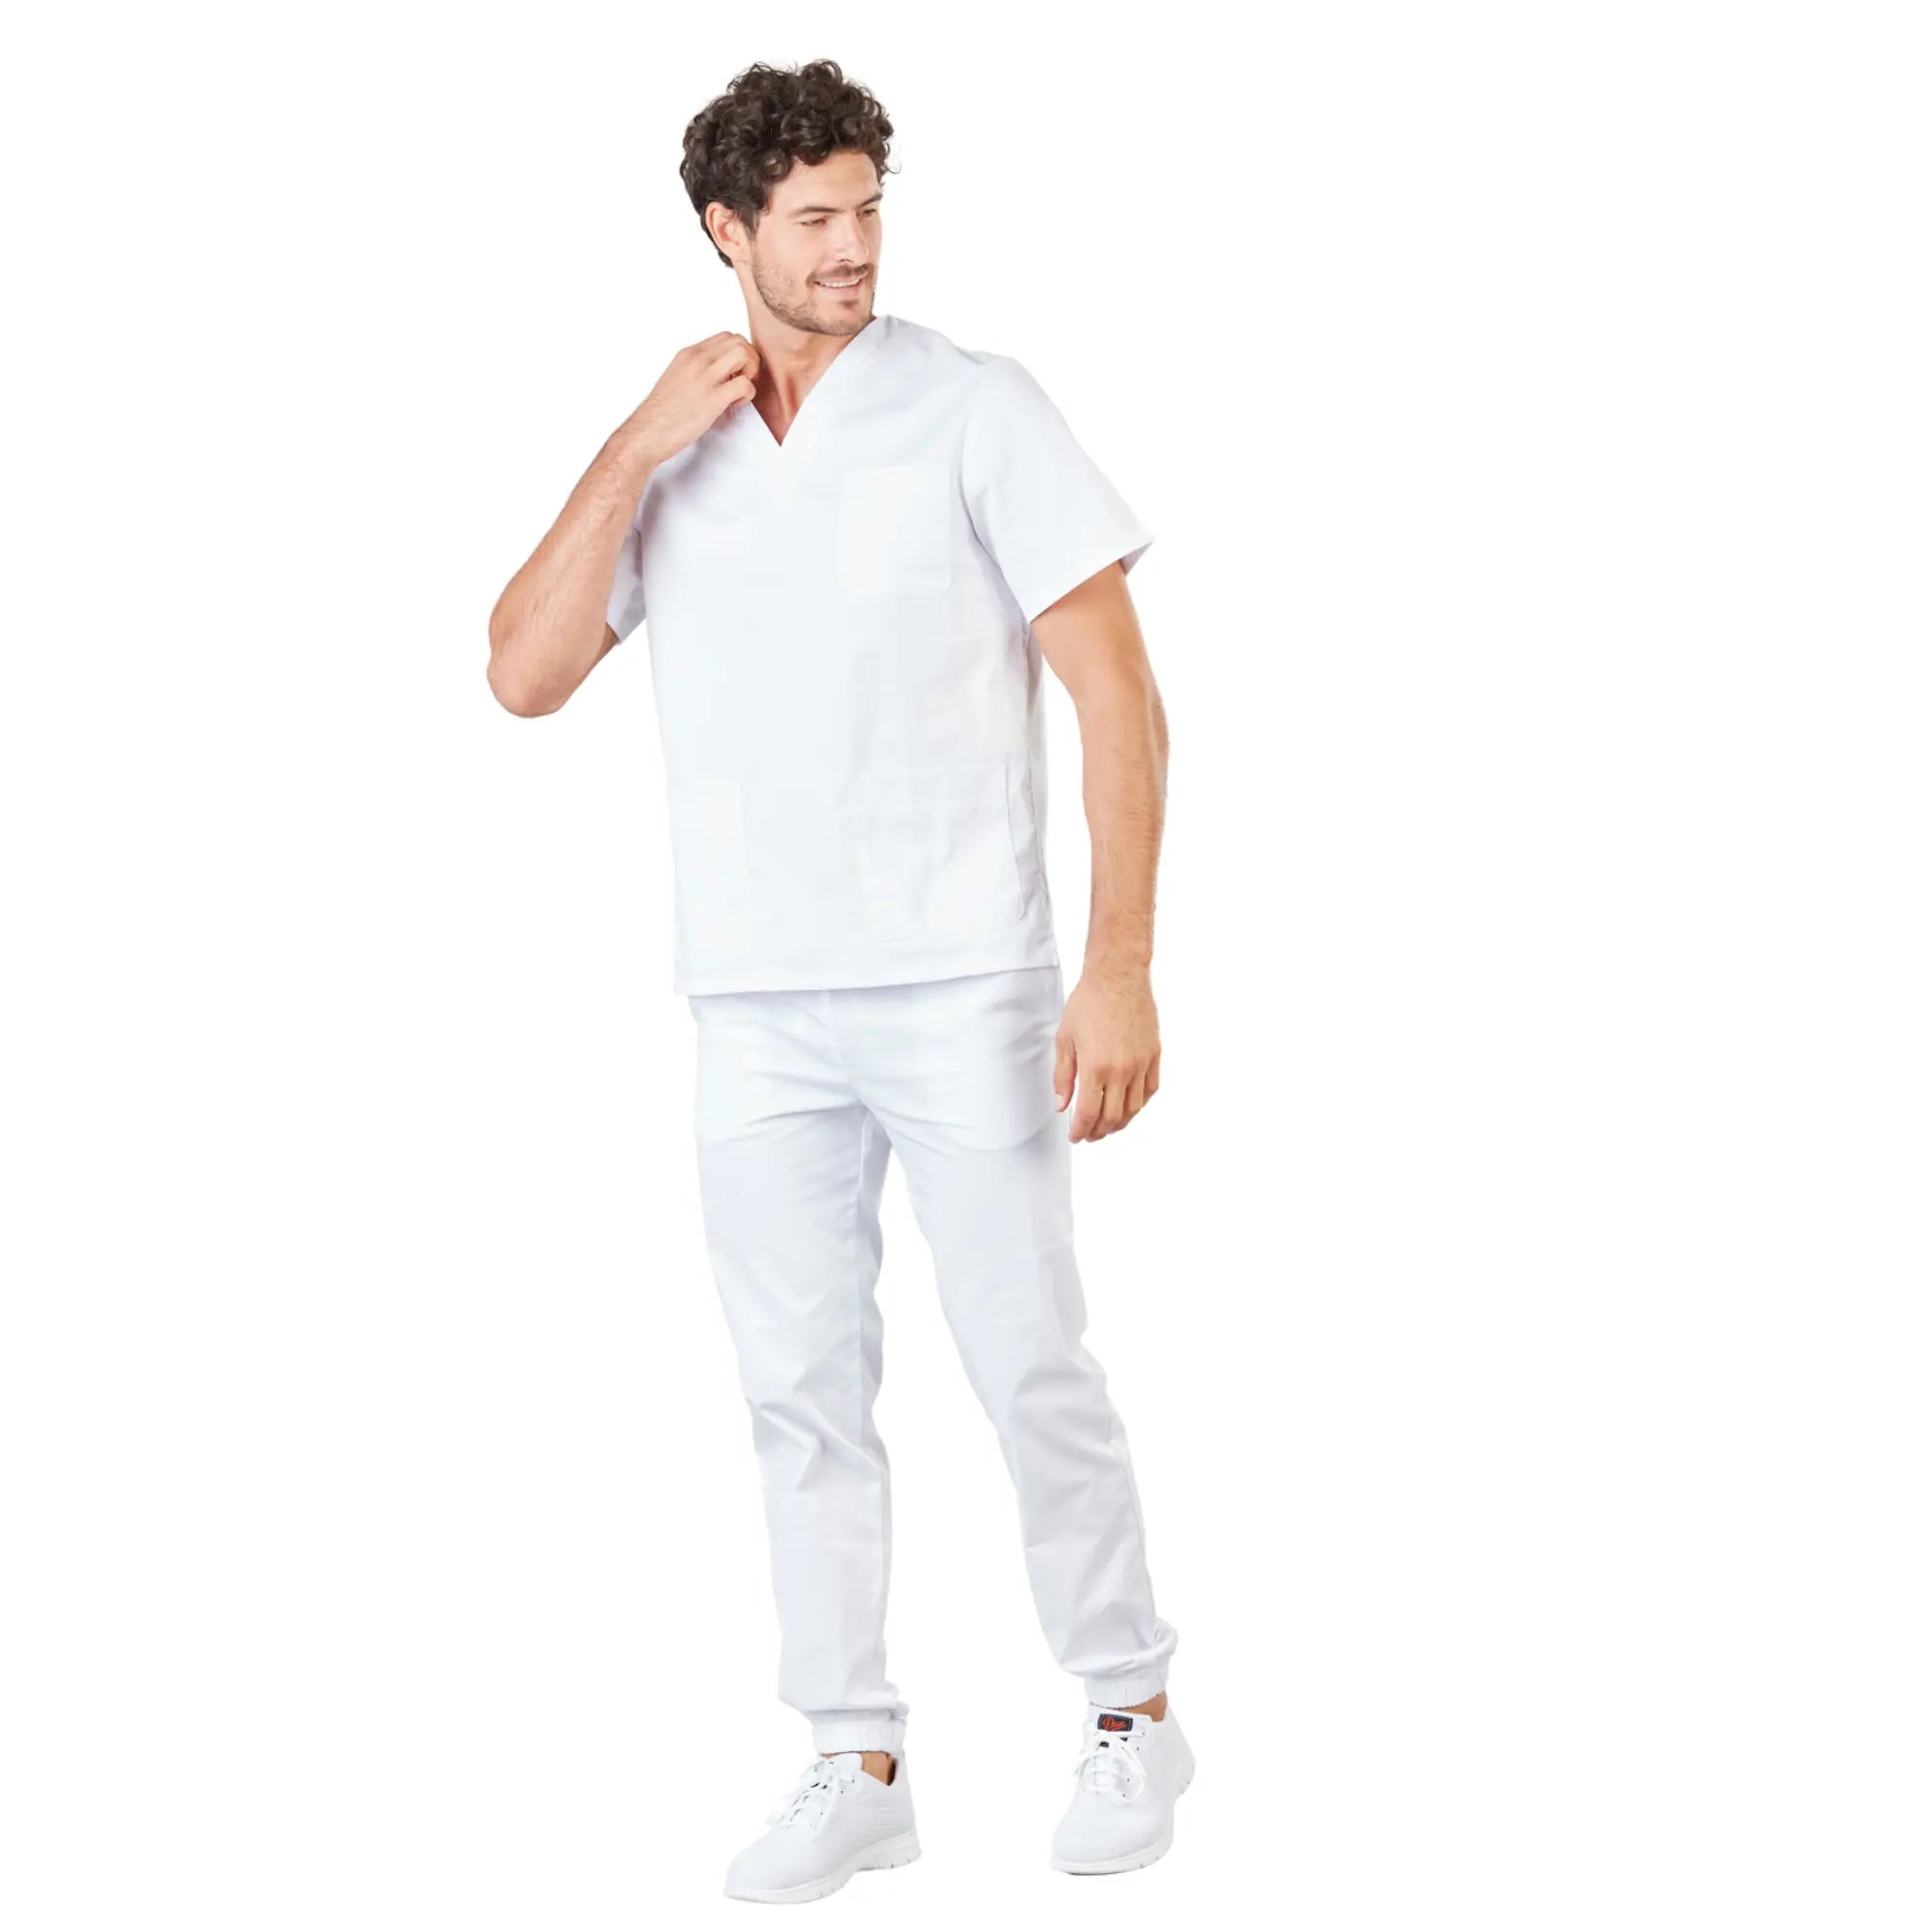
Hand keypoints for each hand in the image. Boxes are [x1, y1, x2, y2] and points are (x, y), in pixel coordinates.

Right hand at [626, 333, 761, 466]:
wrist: (645, 433)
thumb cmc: (660, 414)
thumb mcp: (675, 378)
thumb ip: (695, 370)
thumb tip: (715, 373)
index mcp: (688, 355)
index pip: (725, 337)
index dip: (739, 353)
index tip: (736, 372)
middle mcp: (696, 361)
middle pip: (738, 340)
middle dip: (750, 360)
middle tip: (743, 381)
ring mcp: (704, 378)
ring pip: (743, 353)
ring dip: (751, 372)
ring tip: (740, 391)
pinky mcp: (711, 399)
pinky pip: (745, 384)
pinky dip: (748, 394)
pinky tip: (735, 405)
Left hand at [1053, 965, 1160, 1141]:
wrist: (1118, 977)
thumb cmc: (1089, 1002)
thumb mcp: (1065, 1038)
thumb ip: (1063, 1075)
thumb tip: (1062, 1104)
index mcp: (1096, 1066)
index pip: (1089, 1113)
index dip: (1081, 1130)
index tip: (1075, 1136)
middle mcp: (1122, 1070)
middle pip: (1112, 1117)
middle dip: (1099, 1132)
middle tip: (1089, 1135)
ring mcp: (1141, 1063)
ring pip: (1133, 1108)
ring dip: (1120, 1123)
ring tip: (1108, 1126)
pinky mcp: (1154, 1055)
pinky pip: (1150, 1090)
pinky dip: (1139, 1105)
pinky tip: (1129, 1107)